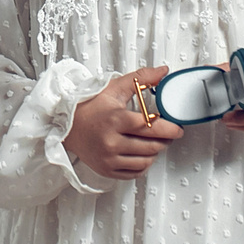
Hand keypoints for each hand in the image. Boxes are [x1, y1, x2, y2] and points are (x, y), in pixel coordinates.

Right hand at [64, 66, 178, 178]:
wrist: (67, 126)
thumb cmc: (90, 106)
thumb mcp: (113, 88)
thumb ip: (141, 78)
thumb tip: (163, 71)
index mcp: (115, 120)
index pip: (151, 127)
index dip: (169, 128)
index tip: (176, 128)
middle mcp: (111, 141)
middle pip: (151, 145)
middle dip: (165, 140)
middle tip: (167, 133)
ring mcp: (109, 158)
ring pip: (146, 161)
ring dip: (154, 152)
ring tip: (153, 142)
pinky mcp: (107, 170)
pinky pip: (135, 172)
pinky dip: (143, 164)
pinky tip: (141, 153)